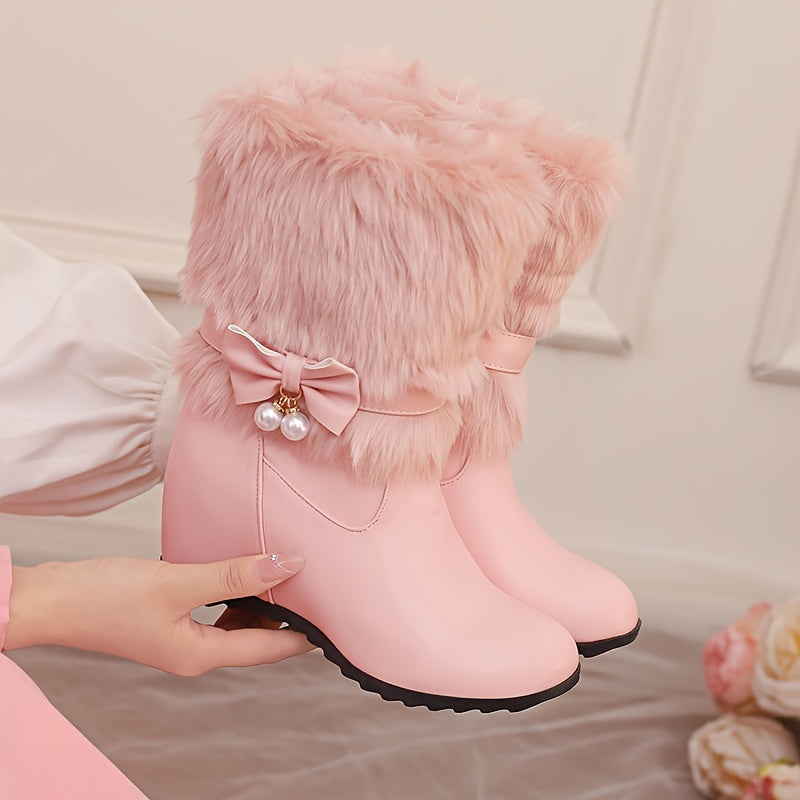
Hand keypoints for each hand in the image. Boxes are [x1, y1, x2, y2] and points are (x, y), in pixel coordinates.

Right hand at [4, 553, 314, 674]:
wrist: (51, 599)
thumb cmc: (104, 597)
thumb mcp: (178, 581)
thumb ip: (234, 574)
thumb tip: (286, 565)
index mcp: (200, 656)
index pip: (269, 648)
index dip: (304, 633)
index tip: (334, 616)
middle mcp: (193, 654)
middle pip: (255, 638)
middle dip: (284, 614)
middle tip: (310, 582)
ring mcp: (179, 638)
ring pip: (235, 624)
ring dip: (257, 601)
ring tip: (279, 572)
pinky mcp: (166, 620)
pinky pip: (213, 611)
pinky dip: (230, 594)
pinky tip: (236, 572)